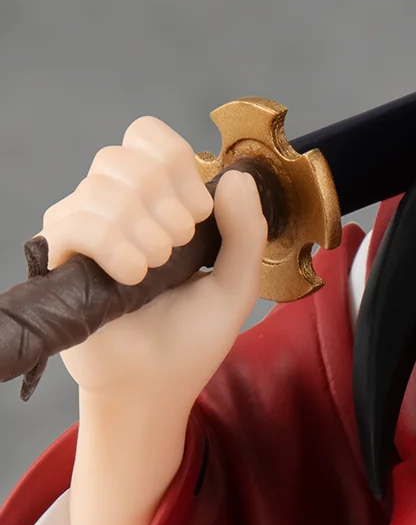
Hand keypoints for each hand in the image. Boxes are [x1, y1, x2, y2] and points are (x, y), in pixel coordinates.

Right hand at [43, 114, 266, 410]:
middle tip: (176, 251)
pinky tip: (132, 276)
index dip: (176, 164)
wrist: (156, 386)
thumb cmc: (190, 340)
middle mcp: (112, 206)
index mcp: (154, 201)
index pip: (147, 137)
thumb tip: (236, 177)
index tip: (199, 214)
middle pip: (124, 157)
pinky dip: (114, 245)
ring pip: (100, 187)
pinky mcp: (59, 257)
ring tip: (153, 271)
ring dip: (141, 230)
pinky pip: (75, 220)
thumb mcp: (237, 285)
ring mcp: (81, 228)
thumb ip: (247, 232)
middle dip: (164, 203)